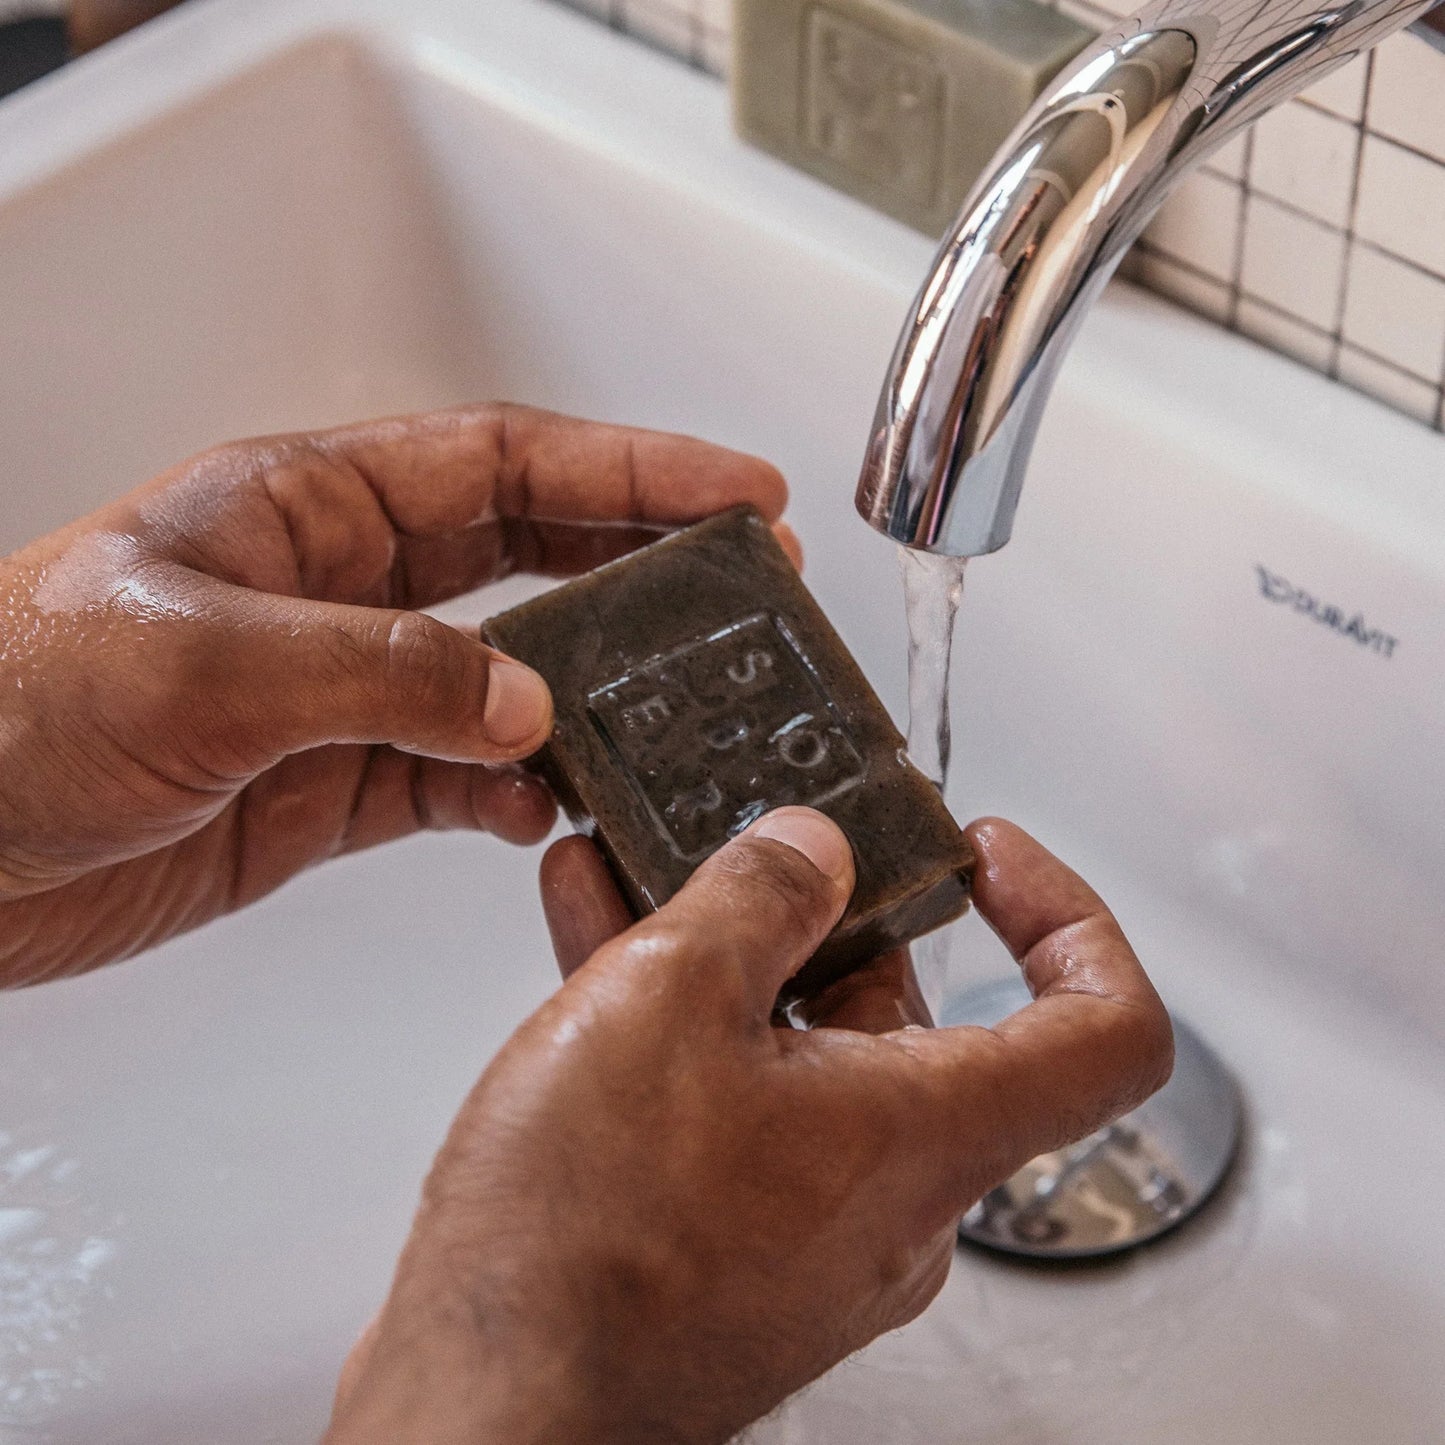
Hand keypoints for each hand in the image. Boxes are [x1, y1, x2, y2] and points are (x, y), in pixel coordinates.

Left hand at [0, 404, 791, 984]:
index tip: (734, 488)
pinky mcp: (336, 785)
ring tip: (681, 706)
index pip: (507, 464)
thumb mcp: (199, 660)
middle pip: (533, 551)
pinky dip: (521, 793)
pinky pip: (465, 778)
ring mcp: (349, 691)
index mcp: (309, 510)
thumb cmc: (1, 707)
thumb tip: (525, 703)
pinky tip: (556, 808)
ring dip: (596, 691)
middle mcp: (343, 591)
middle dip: (646, 558)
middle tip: (748, 578)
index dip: (631, 467)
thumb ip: (382, 673)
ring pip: (513, 674)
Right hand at [327, 812, 1171, 1444]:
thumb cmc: (584, 1247)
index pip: (1107, 1030)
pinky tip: (598, 946)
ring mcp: (811, 1226)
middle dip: (827, 914)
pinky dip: (688, 1024)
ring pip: (804, 1053)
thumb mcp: (667, 998)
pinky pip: (741, 1104)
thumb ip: (758, 896)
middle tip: (764, 846)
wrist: (488, 1406)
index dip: (1068, 917)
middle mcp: (894, 1195)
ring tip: (644, 874)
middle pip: (915, 1019)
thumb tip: (808, 851)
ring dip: (731, 956)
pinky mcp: (735, 1245)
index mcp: (926, 1132)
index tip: (986, 859)